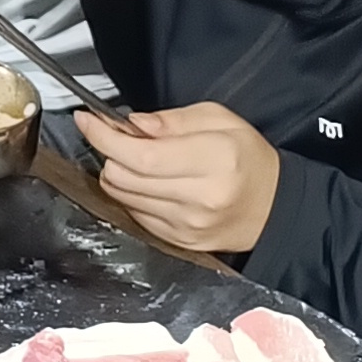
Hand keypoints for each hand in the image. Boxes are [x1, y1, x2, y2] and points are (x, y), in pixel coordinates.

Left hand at [85, 102, 281, 254]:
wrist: (275, 208)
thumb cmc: (249, 159)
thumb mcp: (220, 120)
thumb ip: (172, 120)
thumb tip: (131, 123)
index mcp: (213, 160)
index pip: (141, 154)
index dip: (104, 136)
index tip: (86, 120)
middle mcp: (199, 198)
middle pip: (123, 177)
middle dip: (109, 151)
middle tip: (118, 136)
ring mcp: (187, 225)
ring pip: (122, 196)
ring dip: (118, 173)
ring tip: (138, 159)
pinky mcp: (179, 241)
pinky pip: (134, 214)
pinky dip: (132, 194)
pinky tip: (150, 182)